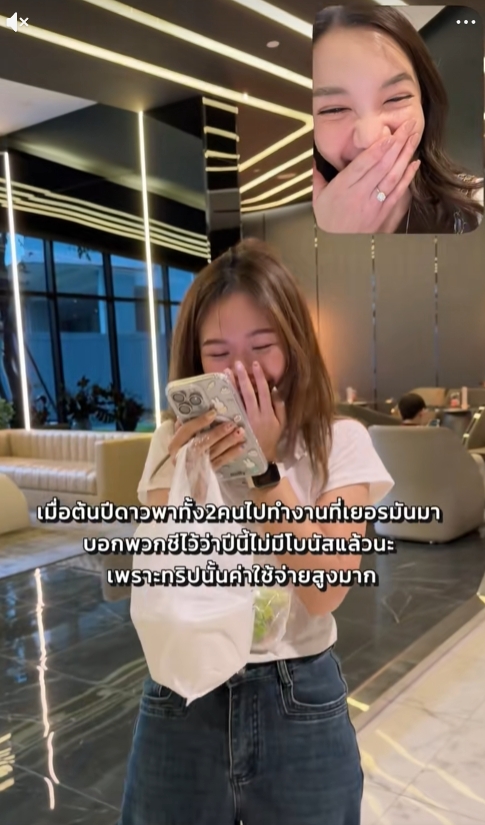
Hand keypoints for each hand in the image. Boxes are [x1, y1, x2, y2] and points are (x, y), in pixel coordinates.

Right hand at [169, 409, 246, 471]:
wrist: (186, 477)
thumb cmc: (183, 449)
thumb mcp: (180, 437)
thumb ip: (186, 424)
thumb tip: (197, 409)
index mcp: (175, 444)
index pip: (186, 431)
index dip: (200, 422)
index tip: (213, 413)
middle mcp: (183, 456)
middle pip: (202, 443)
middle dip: (218, 433)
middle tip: (232, 424)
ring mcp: (196, 465)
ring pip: (214, 452)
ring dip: (228, 442)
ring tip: (240, 433)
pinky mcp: (207, 472)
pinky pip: (221, 462)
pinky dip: (232, 454)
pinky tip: (241, 446)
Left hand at [227, 361, 285, 462]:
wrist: (262, 455)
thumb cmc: (272, 437)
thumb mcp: (282, 423)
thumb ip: (279, 406)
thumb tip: (274, 389)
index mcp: (267, 414)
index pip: (263, 391)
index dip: (260, 377)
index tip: (255, 364)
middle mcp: (255, 416)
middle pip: (248, 393)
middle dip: (243, 377)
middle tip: (237, 364)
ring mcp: (244, 420)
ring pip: (237, 399)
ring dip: (232, 385)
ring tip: (226, 372)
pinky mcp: (235, 425)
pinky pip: (231, 408)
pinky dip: (226, 398)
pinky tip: (222, 389)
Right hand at [313, 119, 420, 233]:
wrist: (338, 248)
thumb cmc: (328, 222)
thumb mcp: (318, 199)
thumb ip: (319, 178)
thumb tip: (316, 159)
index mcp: (342, 189)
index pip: (363, 165)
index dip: (377, 149)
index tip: (388, 134)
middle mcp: (360, 196)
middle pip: (381, 166)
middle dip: (396, 144)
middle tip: (408, 125)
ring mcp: (374, 205)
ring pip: (392, 176)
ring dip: (405, 155)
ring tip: (413, 137)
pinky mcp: (384, 214)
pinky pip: (398, 192)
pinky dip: (407, 177)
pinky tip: (414, 162)